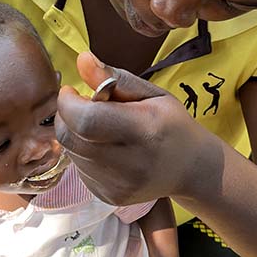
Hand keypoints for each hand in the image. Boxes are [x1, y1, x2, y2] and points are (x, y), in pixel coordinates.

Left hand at [55, 52, 210, 204]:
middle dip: (65, 116)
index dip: (68, 103)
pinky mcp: (109, 196)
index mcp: (145, 130)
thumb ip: (115, 77)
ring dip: (74, 135)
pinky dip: (82, 153)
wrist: (191, 169)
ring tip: (98, 127)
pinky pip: (80, 169)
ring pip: (72, 154)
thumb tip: (82, 59)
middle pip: (71, 138)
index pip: (86, 120)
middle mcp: (131, 163)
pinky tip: (104, 148)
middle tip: (81, 106)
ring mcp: (119, 185)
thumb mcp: (152, 93)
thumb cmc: (170, 124)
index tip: (72, 91)